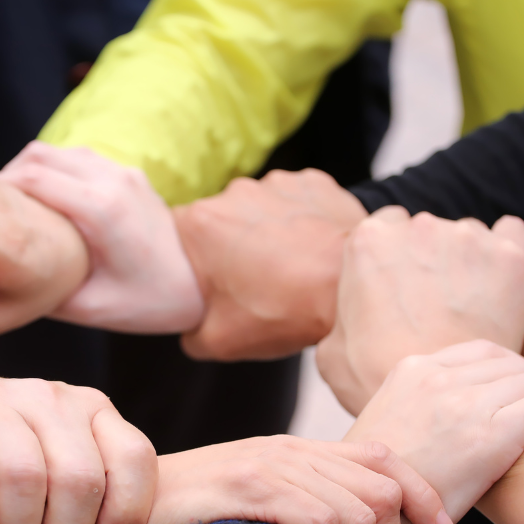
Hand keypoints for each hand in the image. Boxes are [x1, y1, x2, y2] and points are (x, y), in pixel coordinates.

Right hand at [0, 142, 203, 333]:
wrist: (205, 280)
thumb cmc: (149, 302)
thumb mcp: (90, 308)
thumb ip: (42, 291)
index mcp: (101, 210)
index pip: (29, 180)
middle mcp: (112, 179)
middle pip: (37, 157)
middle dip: (2, 179)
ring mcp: (122, 171)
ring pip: (55, 152)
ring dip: (26, 171)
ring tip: (7, 204)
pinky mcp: (128, 172)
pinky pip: (75, 158)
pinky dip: (50, 171)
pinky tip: (41, 202)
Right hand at [146, 435, 454, 523]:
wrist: (123, 503)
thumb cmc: (187, 514)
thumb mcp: (253, 499)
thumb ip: (300, 502)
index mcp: (296, 447)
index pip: (384, 457)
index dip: (424, 495)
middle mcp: (290, 448)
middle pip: (383, 490)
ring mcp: (271, 465)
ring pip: (360, 514)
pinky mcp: (252, 488)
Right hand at [174, 168, 366, 360]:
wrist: (352, 290)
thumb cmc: (284, 312)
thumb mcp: (217, 341)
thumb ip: (188, 332)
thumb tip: (191, 326)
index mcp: (198, 224)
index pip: (171, 236)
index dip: (184, 262)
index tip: (200, 282)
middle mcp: (232, 193)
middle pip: (216, 221)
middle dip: (226, 248)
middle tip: (248, 284)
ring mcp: (276, 183)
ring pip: (257, 210)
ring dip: (264, 234)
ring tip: (286, 269)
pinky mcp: (313, 183)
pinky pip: (295, 202)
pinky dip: (298, 222)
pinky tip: (309, 252)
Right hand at [317, 207, 523, 414]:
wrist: (439, 410)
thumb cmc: (378, 385)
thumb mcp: (332, 353)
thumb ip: (340, 318)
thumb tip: (349, 316)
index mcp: (368, 241)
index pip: (388, 227)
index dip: (397, 260)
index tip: (406, 287)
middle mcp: (417, 228)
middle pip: (429, 230)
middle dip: (433, 259)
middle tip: (437, 304)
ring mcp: (466, 238)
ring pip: (470, 236)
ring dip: (469, 262)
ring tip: (470, 309)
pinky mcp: (510, 255)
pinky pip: (512, 236)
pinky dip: (506, 258)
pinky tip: (500, 292)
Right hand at [346, 340, 523, 523]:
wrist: (365, 515)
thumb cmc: (377, 483)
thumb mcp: (385, 424)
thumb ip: (414, 405)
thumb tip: (444, 413)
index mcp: (409, 371)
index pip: (480, 352)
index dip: (510, 370)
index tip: (521, 392)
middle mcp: (435, 379)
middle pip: (509, 364)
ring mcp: (461, 405)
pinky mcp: (487, 437)